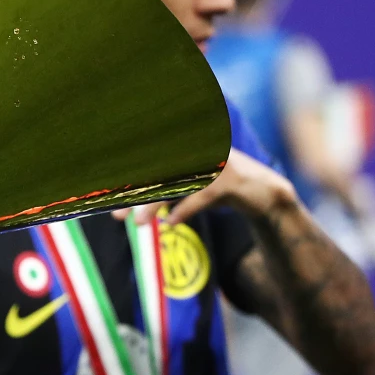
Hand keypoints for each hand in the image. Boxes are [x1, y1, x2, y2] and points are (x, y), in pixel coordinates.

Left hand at [115, 148, 297, 225]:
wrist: (264, 192)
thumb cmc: (217, 190)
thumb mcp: (186, 189)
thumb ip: (158, 197)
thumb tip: (122, 214)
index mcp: (187, 150)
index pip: (151, 163)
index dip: (130, 181)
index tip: (110, 198)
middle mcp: (199, 152)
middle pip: (159, 174)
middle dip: (137, 195)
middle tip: (118, 216)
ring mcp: (215, 164)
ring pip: (176, 186)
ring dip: (155, 205)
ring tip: (139, 224)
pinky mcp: (231, 181)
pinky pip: (202, 197)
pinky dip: (185, 210)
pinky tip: (171, 223)